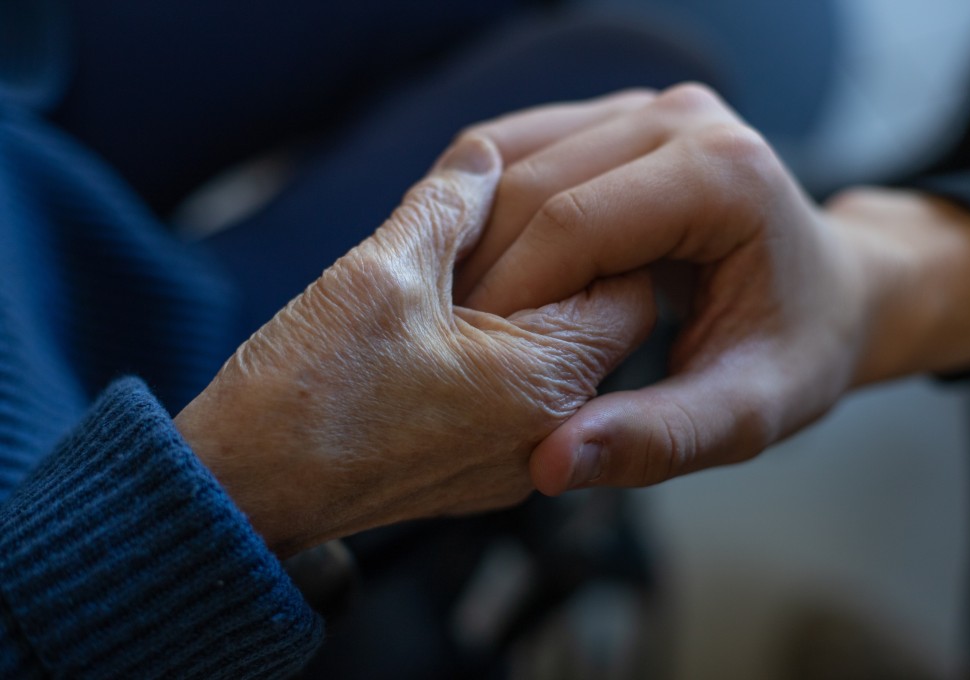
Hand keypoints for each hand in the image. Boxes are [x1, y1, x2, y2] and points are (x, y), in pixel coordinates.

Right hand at [174, 136, 654, 557]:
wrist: (241, 496)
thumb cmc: (307, 397)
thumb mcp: (383, 273)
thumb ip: (450, 204)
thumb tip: (485, 157)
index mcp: (546, 384)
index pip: (627, 288)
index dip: (596, 233)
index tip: (547, 200)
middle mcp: (546, 432)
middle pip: (595, 325)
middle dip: (558, 264)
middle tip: (500, 221)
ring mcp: (511, 460)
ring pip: (551, 358)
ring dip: (521, 305)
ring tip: (461, 265)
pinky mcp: (474, 470)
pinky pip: (514, 394)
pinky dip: (496, 347)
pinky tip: (443, 318)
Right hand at [454, 84, 969, 494]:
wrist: (833, 293)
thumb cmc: (800, 350)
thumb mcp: (745, 413)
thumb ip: (656, 439)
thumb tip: (551, 465)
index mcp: (722, 176)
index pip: (572, 223)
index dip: (509, 295)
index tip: (473, 363)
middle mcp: (684, 119)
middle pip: (531, 183)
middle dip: (481, 268)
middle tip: (455, 345)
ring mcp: (649, 108)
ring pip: (511, 160)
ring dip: (471, 235)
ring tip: (461, 312)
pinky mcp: (622, 118)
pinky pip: (522, 149)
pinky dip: (484, 207)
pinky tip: (478, 268)